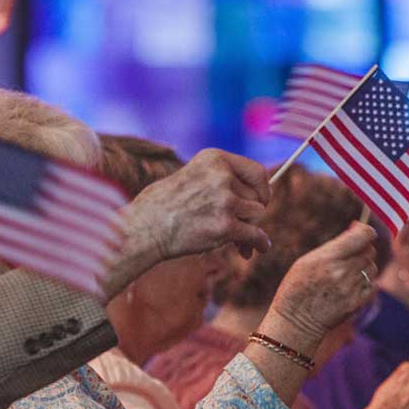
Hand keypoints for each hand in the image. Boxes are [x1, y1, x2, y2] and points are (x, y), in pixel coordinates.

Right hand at [124, 148, 272, 261]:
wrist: (145, 228)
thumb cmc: (165, 205)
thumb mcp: (194, 176)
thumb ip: (223, 182)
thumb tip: (260, 203)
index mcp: (215, 159)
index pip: (257, 171)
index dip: (263, 188)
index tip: (261, 200)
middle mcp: (222, 176)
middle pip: (257, 197)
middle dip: (251, 214)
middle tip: (242, 227)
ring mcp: (224, 200)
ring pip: (256, 216)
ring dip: (249, 229)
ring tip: (237, 240)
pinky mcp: (225, 225)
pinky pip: (255, 235)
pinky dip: (258, 243)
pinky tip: (256, 249)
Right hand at [261, 223, 377, 349]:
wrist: (295, 323)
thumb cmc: (297, 288)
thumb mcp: (306, 260)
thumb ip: (334, 245)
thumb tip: (357, 228)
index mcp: (327, 258)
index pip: (363, 236)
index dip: (365, 231)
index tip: (361, 232)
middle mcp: (342, 273)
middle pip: (369, 250)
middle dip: (362, 249)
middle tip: (349, 254)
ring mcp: (351, 289)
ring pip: (372, 267)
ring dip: (363, 266)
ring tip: (346, 273)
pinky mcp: (357, 303)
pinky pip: (373, 284)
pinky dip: (365, 282)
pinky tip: (351, 285)